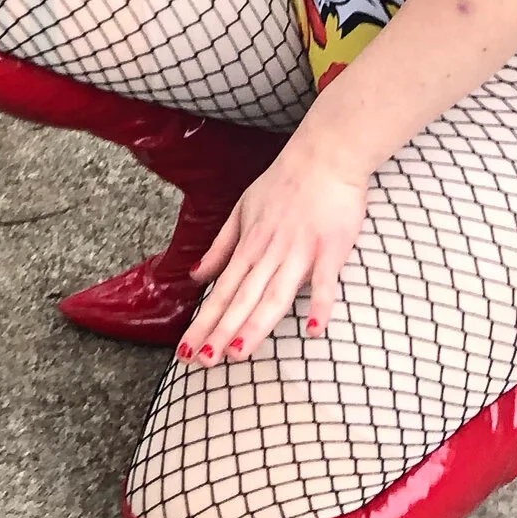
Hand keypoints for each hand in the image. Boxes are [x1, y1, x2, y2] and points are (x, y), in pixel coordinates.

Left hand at [180, 138, 366, 366]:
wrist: (322, 155)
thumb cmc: (283, 184)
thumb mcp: (242, 211)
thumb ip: (220, 246)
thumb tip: (195, 276)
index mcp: (248, 245)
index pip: (222, 290)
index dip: (204, 320)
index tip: (186, 349)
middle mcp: (269, 252)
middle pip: (242, 298)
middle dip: (220, 330)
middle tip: (202, 361)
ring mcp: (299, 251)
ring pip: (274, 294)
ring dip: (255, 324)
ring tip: (237, 354)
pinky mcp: (330, 249)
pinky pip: (324, 282)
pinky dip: (319, 305)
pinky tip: (312, 331)